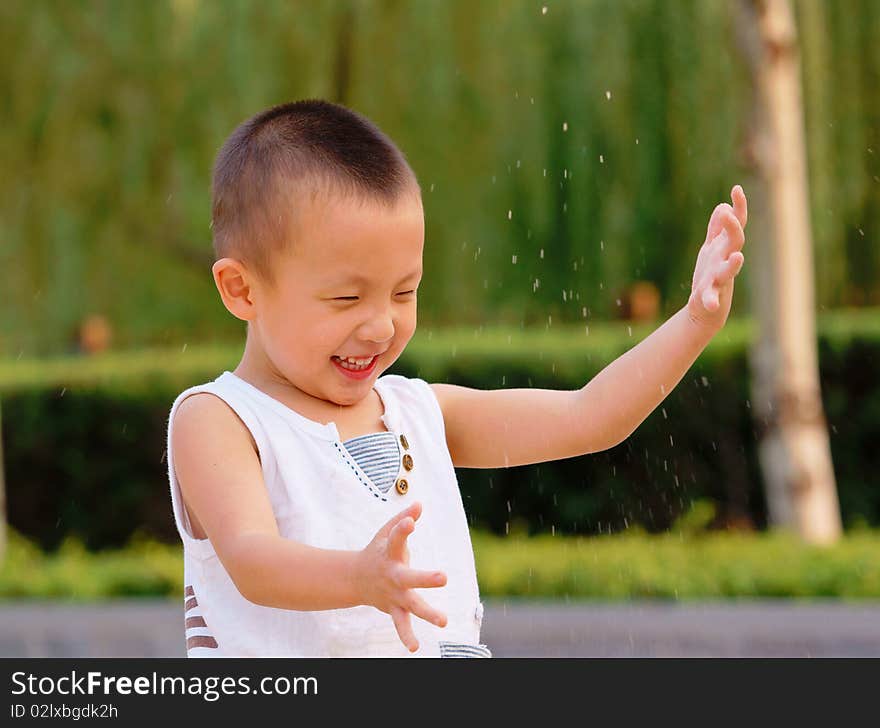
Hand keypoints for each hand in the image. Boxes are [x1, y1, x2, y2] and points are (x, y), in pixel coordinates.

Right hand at [355, 501, 447, 652]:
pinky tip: (415, 647)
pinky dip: (406, 636)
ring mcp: (393, 594)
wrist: (355, 578)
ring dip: (426, 612)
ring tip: (443, 620)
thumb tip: (419, 503)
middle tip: (444, 577)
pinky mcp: (394, 608)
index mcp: (390, 552)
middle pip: (409, 577)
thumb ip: (404, 519)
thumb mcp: (387, 532)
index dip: (403, 528)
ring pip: (410, 605)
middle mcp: (392, 575)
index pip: (397, 537)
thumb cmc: (379, 550)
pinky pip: (400, 624)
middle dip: (425, 578)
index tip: (411, 521)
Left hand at [687, 185, 747, 330]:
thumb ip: (717, 228)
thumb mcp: (711, 248)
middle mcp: (726, 260)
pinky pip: (712, 298)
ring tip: (738, 257)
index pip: (736, 224)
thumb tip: (723, 206)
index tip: (737, 189)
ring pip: (729, 270)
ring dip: (733, 264)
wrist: (705, 307)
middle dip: (733, 228)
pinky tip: (711, 304)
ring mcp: (719, 279)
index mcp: (725, 247)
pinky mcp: (710, 296)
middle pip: (735, 241)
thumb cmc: (710, 274)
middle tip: (729, 214)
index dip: (739, 207)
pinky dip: (711, 300)